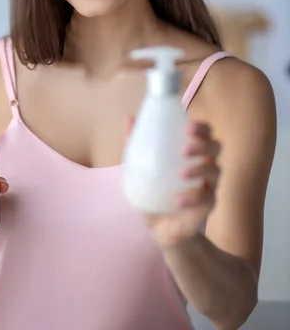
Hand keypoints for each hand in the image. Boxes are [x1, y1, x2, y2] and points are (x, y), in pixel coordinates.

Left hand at [127, 119, 220, 249]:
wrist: (161, 225)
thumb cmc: (156, 187)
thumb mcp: (143, 165)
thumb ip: (136, 142)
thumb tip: (129, 119)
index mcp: (193, 151)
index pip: (205, 133)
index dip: (201, 128)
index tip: (188, 126)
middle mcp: (205, 164)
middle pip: (215, 148)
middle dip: (203, 145)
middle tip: (183, 150)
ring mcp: (209, 185)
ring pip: (214, 171)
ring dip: (199, 170)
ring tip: (181, 174)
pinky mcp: (207, 206)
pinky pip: (207, 200)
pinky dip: (192, 200)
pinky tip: (178, 201)